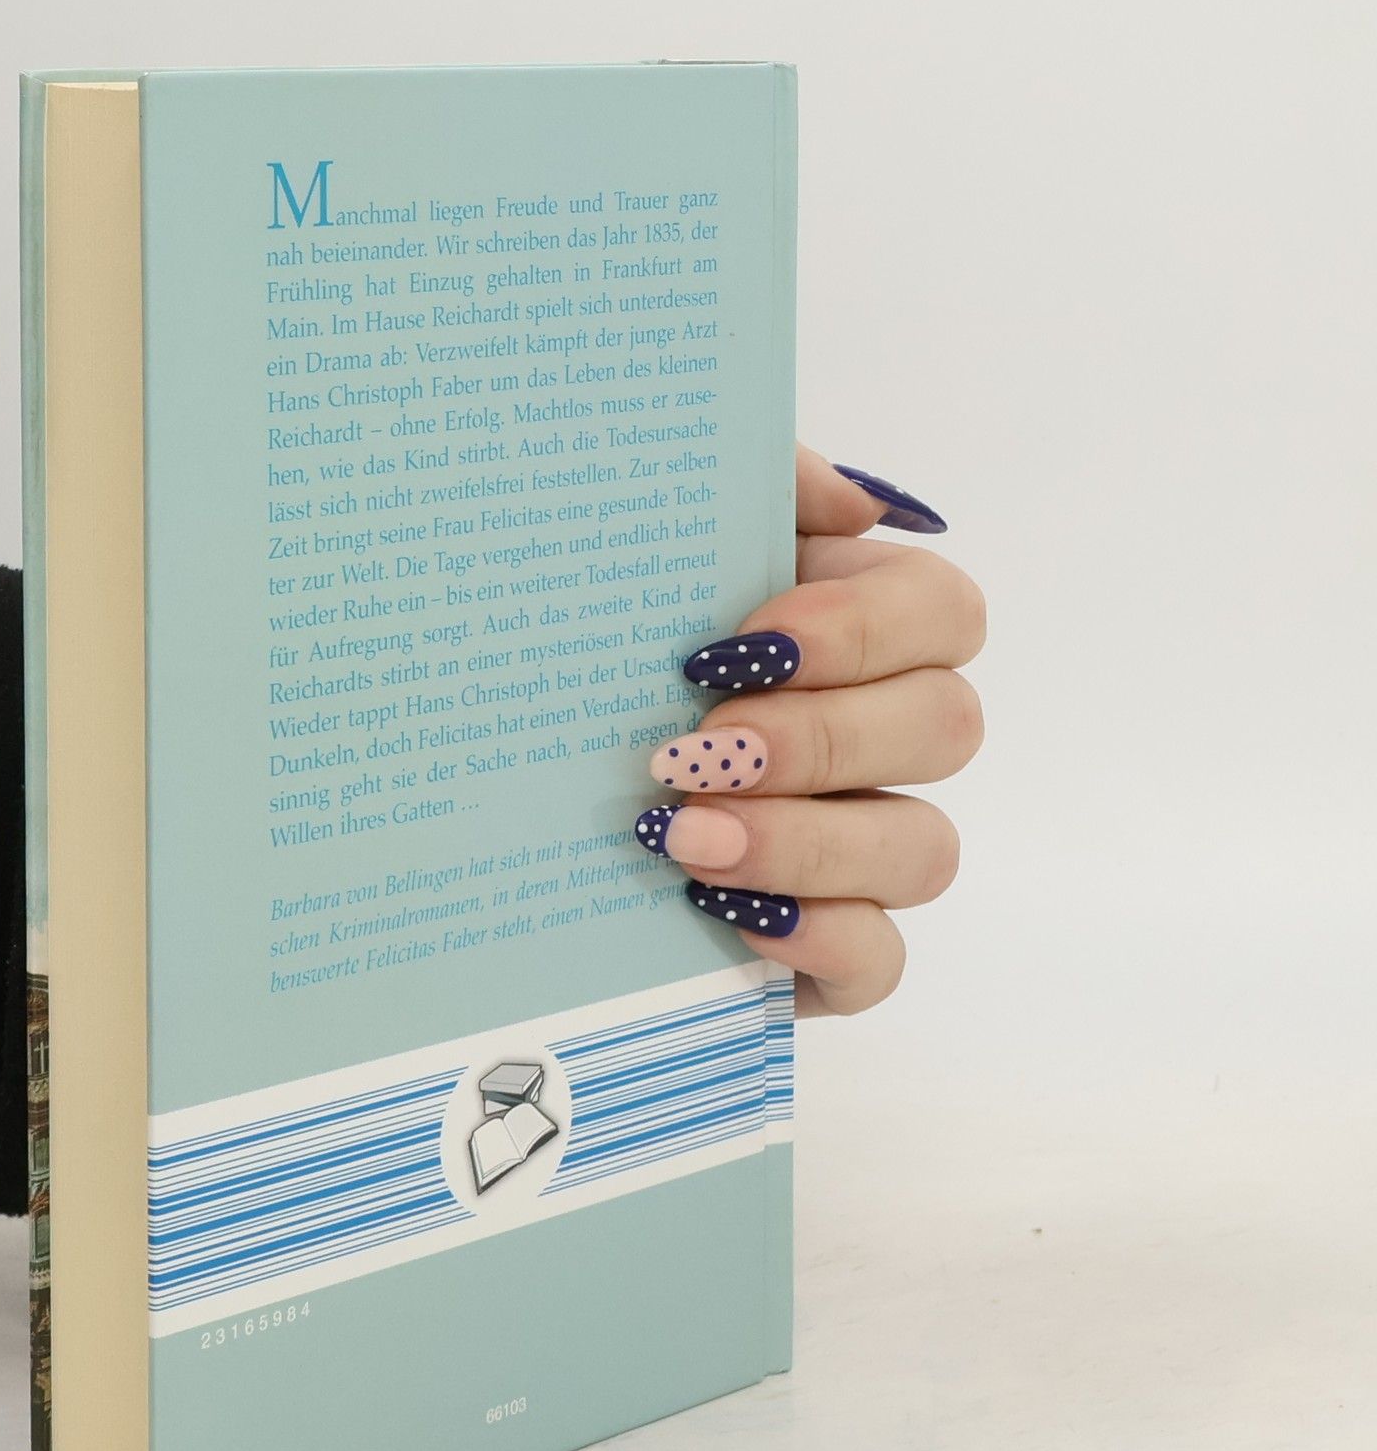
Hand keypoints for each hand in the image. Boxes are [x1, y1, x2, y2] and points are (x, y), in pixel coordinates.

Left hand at [633, 445, 985, 1015]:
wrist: (502, 786)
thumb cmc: (596, 647)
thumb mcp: (648, 542)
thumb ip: (750, 489)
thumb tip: (855, 502)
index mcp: (860, 629)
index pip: (944, 612)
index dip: (861, 630)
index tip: (737, 647)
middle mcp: (884, 738)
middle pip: (946, 729)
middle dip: (818, 739)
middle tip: (694, 750)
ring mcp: (867, 850)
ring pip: (922, 847)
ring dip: (806, 841)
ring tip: (681, 837)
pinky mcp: (830, 951)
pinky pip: (879, 961)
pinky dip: (817, 941)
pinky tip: (720, 915)